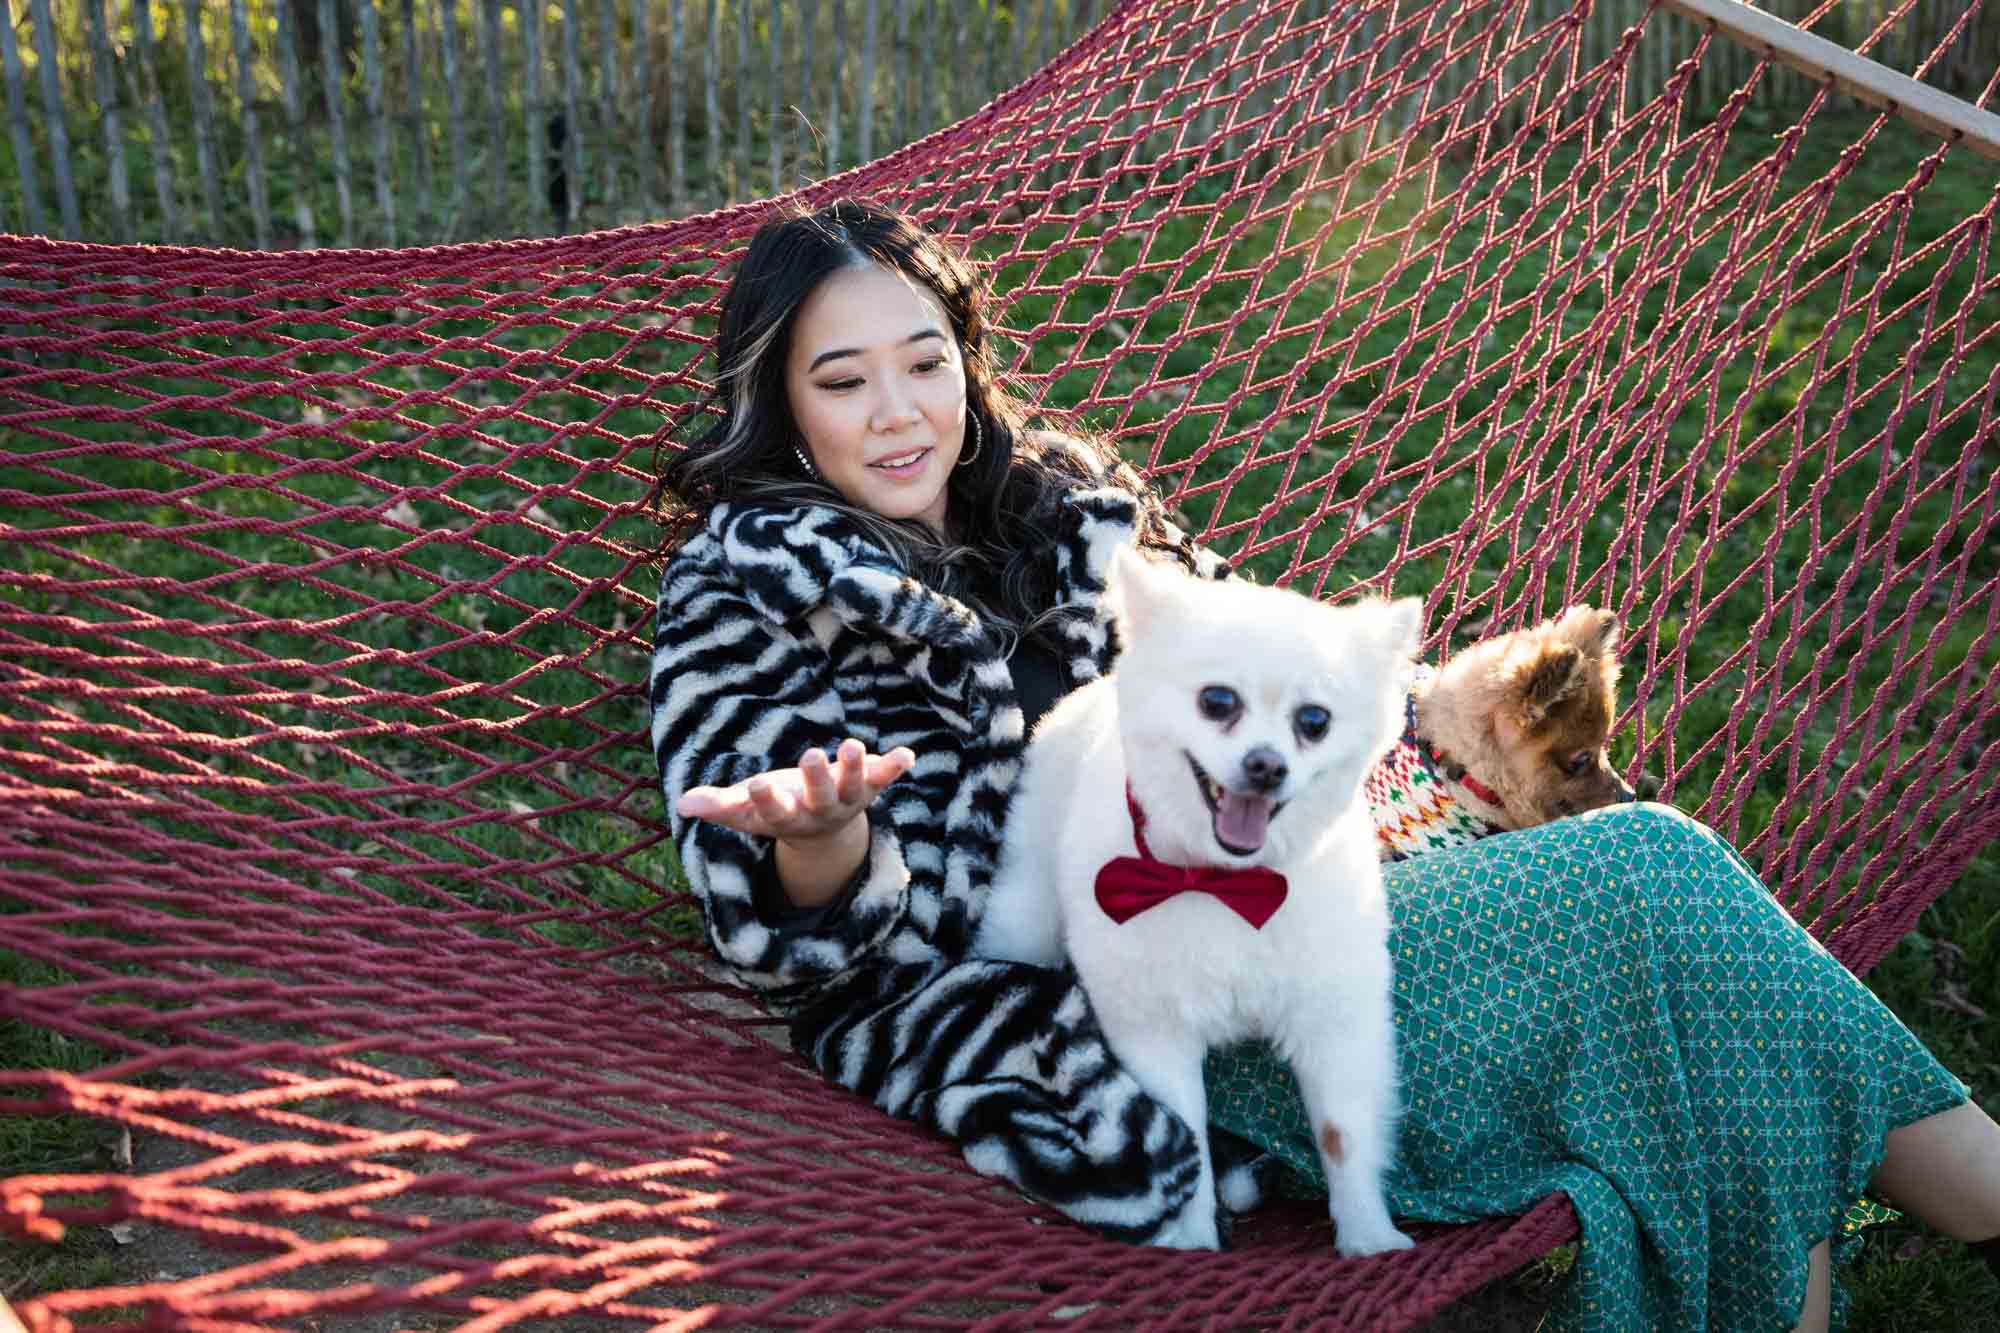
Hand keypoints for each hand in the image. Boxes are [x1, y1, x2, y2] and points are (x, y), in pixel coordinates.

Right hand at [675, 738, 916, 846]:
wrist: (824, 834)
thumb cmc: (778, 811)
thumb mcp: (747, 812)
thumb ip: (718, 806)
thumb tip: (682, 804)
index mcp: (787, 820)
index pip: (774, 813)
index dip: (766, 800)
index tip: (757, 782)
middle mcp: (820, 813)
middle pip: (819, 800)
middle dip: (816, 780)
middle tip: (810, 755)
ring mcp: (848, 800)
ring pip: (854, 789)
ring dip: (854, 769)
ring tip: (852, 746)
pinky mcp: (869, 786)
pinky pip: (885, 778)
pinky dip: (896, 768)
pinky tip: (909, 755)